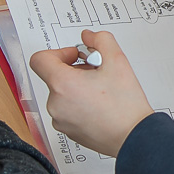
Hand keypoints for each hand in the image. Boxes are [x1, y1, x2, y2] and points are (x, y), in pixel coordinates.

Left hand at [30, 30, 153, 157]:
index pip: (40, 59)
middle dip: (76, 69)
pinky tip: (100, 104)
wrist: (134, 137)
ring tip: (101, 90)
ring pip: (62, 93)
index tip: (76, 56)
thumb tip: (88, 36)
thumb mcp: (117, 60)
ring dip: (78, 86)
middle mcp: (56, 104)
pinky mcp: (68, 131)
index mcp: (62, 84)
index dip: (59, 52)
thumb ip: (101, 39)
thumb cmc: (125, 104)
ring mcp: (60, 120)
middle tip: (98, 72)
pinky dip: (79, 103)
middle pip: (55, 76)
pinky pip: (67, 109)